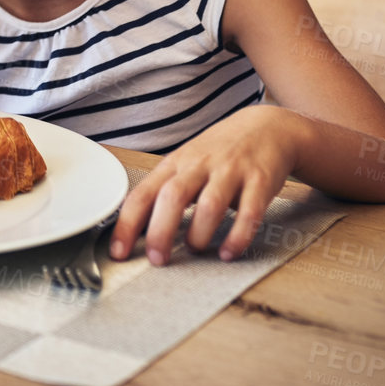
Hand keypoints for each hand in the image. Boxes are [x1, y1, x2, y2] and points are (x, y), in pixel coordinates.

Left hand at [109, 106, 306, 265]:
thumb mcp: (187, 163)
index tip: (118, 251)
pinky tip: (229, 252)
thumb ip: (167, 191)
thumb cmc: (220, 152)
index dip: (127, 224)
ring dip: (199, 234)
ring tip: (195, 249)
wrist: (267, 127)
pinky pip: (248, 213)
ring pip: (209, 204)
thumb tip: (140, 230)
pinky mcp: (260, 181)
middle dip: (161, 231)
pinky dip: (237, 237)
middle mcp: (200, 164)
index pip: (143, 193)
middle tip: (157, 258)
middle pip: (173, 197)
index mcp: (176, 163)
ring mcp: (230, 171)